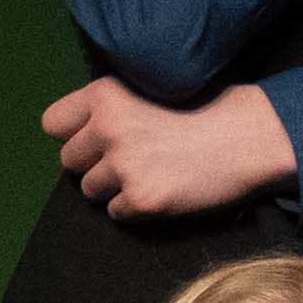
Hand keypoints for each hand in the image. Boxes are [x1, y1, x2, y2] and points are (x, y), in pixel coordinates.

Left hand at [44, 76, 302, 224]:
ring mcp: (124, 165)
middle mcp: (108, 127)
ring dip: (115, 188)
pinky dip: (136, 207)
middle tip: (132, 160)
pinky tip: (164, 190)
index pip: (52, 123)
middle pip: (68, 161)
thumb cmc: (205, 111)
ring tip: (151, 174)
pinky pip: (116, 213)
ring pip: (90, 190)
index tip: (98, 138)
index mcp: (105, 95)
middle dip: (94, 164)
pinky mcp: (143, 198)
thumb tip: (80, 135)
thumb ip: (110, 108)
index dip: (74, 134)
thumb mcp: (149, 90)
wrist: (250, 138)